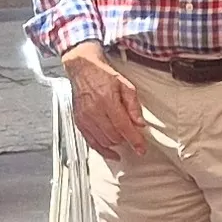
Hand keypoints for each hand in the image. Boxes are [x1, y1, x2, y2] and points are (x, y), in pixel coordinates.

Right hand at [62, 47, 144, 161]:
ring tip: (124, 140)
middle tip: (134, 139)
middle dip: (126, 140)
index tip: (142, 148)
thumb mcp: (125, 85)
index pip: (123, 126)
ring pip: (104, 141)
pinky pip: (91, 142)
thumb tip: (140, 123)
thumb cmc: (102, 75)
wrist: (83, 69)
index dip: (134, 140)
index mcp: (107, 100)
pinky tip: (111, 153)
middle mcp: (94, 111)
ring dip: (116, 144)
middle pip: (114, 136)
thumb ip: (133, 105)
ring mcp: (85, 118)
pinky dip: (102, 150)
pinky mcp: (79, 122)